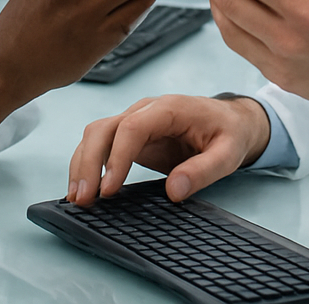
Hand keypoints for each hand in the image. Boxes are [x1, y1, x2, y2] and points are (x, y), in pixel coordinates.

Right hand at [69, 94, 271, 204]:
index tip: (109, 190)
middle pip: (103, 128)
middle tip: (83, 198)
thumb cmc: (230, 133)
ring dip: (81, 164)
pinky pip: (101, 145)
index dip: (116, 159)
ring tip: (77, 198)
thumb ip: (204, 170)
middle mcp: (145, 110)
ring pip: (95, 135)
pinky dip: (88, 164)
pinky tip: (84, 188)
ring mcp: (134, 121)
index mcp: (169, 109)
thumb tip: (174, 191)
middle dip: (87, 163)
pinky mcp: (130, 135)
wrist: (231, 121)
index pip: (132, 128)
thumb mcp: (229, 153)